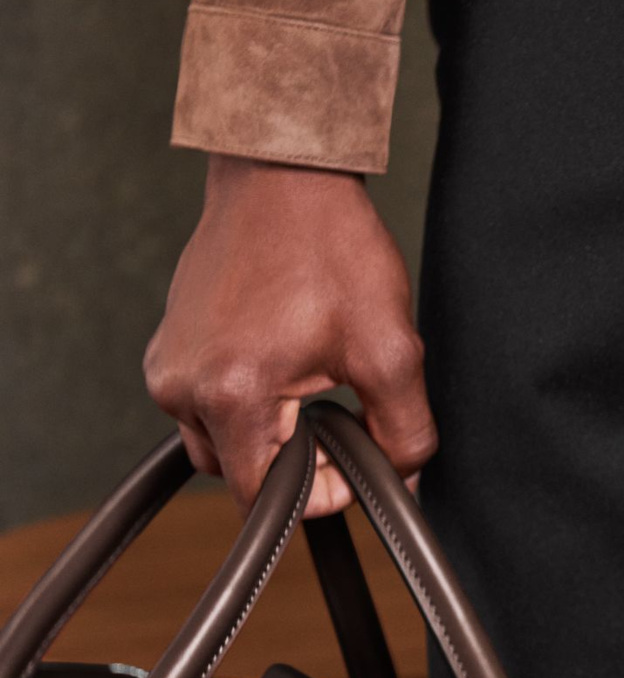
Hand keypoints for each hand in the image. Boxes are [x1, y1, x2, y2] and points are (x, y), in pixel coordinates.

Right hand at [144, 154, 436, 516]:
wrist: (283, 178)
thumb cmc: (333, 251)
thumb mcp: (391, 350)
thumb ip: (404, 431)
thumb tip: (402, 480)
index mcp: (230, 395)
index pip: (266, 498)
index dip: (322, 493)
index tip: (355, 456)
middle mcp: (181, 388)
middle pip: (242, 474)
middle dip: (298, 462)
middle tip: (343, 411)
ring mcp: (167, 367)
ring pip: (224, 443)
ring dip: (273, 434)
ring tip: (315, 381)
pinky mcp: (166, 349)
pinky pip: (208, 406)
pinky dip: (249, 403)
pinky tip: (286, 360)